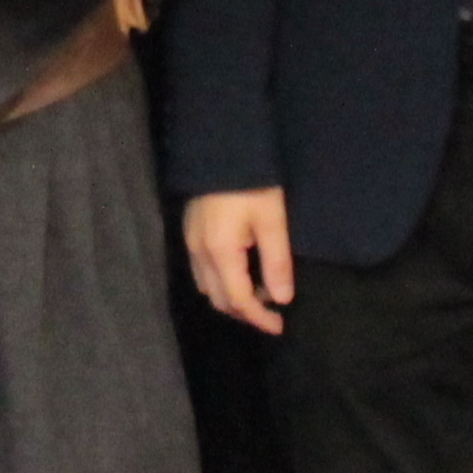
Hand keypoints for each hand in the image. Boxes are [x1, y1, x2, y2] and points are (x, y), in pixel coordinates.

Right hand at [187, 189, 298, 334]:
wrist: (222, 147)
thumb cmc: (253, 182)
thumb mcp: (272, 221)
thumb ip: (276, 262)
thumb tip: (282, 300)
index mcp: (220, 252)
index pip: (238, 300)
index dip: (259, 318)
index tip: (279, 325)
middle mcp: (199, 253)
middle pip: (218, 299)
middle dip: (245, 311)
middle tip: (272, 311)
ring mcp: (191, 242)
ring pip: (207, 287)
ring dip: (232, 297)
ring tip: (260, 292)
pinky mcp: (191, 232)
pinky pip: (202, 271)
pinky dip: (221, 281)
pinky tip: (241, 271)